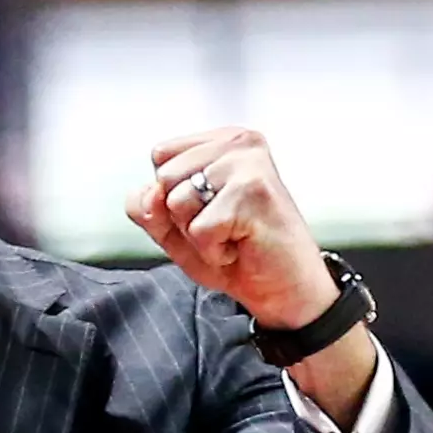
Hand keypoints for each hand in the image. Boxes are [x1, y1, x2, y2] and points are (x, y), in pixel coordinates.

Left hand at [125, 127, 337, 329]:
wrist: (284, 290)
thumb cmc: (237, 255)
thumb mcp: (176, 229)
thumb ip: (148, 207)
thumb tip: (149, 194)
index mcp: (222, 142)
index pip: (161, 155)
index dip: (171, 195)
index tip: (210, 210)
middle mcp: (238, 143)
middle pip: (165, 177)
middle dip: (183, 216)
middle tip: (224, 226)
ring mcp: (248, 164)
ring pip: (178, 201)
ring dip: (198, 234)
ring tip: (233, 234)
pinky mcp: (253, 192)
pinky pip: (198, 229)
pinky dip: (213, 250)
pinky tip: (242, 245)